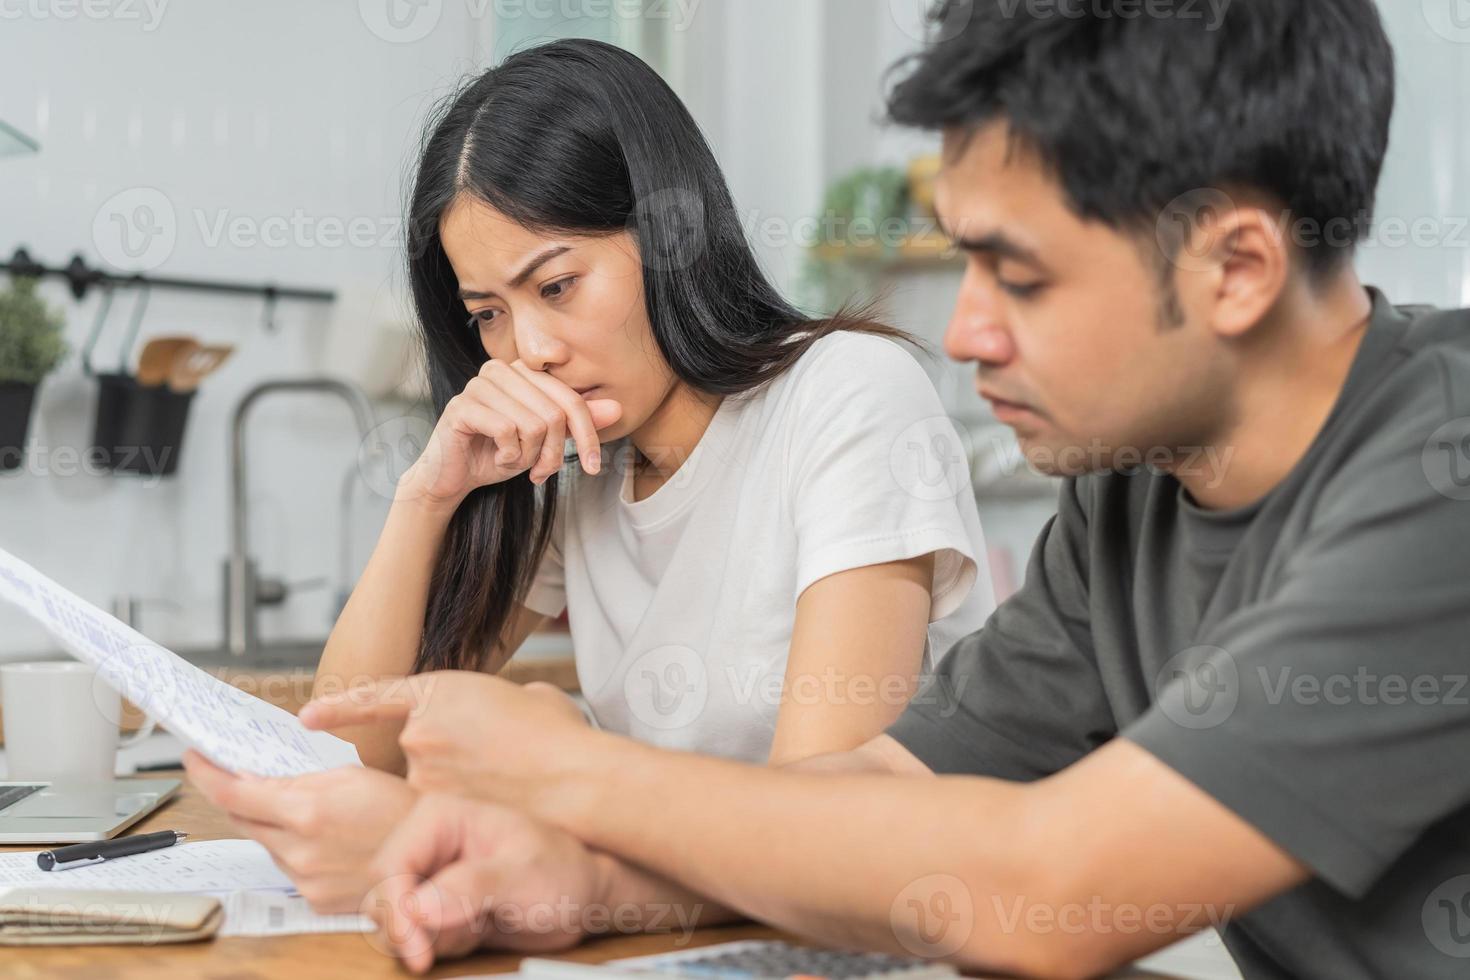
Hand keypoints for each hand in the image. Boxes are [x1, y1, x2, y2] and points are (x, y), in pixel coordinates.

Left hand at [182, 750, 416, 912]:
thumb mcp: (352, 776)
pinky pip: (287, 869)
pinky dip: (294, 850)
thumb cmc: (401, 810)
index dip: (205, 774)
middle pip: (242, 820)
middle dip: (239, 796)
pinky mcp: (313, 899)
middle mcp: (298, 850)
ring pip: (266, 844)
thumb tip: (258, 777)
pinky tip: (327, 841)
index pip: (233, 793)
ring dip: (272, 825)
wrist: (433, 858)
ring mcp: (303, 880)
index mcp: (306, 811)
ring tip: (310, 812)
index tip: (193, 758)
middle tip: (241, 776)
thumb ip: (299, 779)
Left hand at [299, 673, 602, 809]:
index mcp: (439, 690)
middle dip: (441, 762)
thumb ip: (501, 703)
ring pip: (419, 787)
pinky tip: (491, 809)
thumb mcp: (531, 697)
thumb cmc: (558, 737)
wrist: (571, 779)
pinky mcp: (432, 810)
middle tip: (486, 766)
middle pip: (410, 751)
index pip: (373, 697)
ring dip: (450, 790)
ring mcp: (420, 772)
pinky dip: (456, 814)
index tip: (309, 717)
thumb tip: (509, 709)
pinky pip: (431, 814)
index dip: (339, 708)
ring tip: (501, 789)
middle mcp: (418, 730)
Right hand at [365, 793, 610, 972]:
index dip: (396, 912)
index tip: (417, 949)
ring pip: (394, 920)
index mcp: (440, 817)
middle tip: (455, 941)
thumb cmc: (562, 870)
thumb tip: (419, 906)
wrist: (582, 895)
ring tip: (478, 924)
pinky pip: (414, 935)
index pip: (389, 866)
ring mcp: (429, 876)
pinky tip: (476, 930)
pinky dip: (440, 944)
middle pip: (382, 896)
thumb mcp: (524, 875)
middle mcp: (427, 844)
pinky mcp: (434, 906)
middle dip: (411, 930)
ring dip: (430, 938)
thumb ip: (472, 887)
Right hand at [399, 358, 622, 506]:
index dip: (588, 436)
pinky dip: (508, 456)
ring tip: (514, 461)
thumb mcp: (545, 440)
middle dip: (553, 453)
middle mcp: (500, 370)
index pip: (571, 400)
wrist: (454, 477)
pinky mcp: (461, 406)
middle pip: (554, 414)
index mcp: (523, 371)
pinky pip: (507, 431)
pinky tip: (497, 458)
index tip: (594, 467)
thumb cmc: (499, 453)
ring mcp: (478, 385)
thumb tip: (618, 408)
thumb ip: (577, 422)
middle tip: (540, 472)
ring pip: (532, 424)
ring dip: (528, 456)